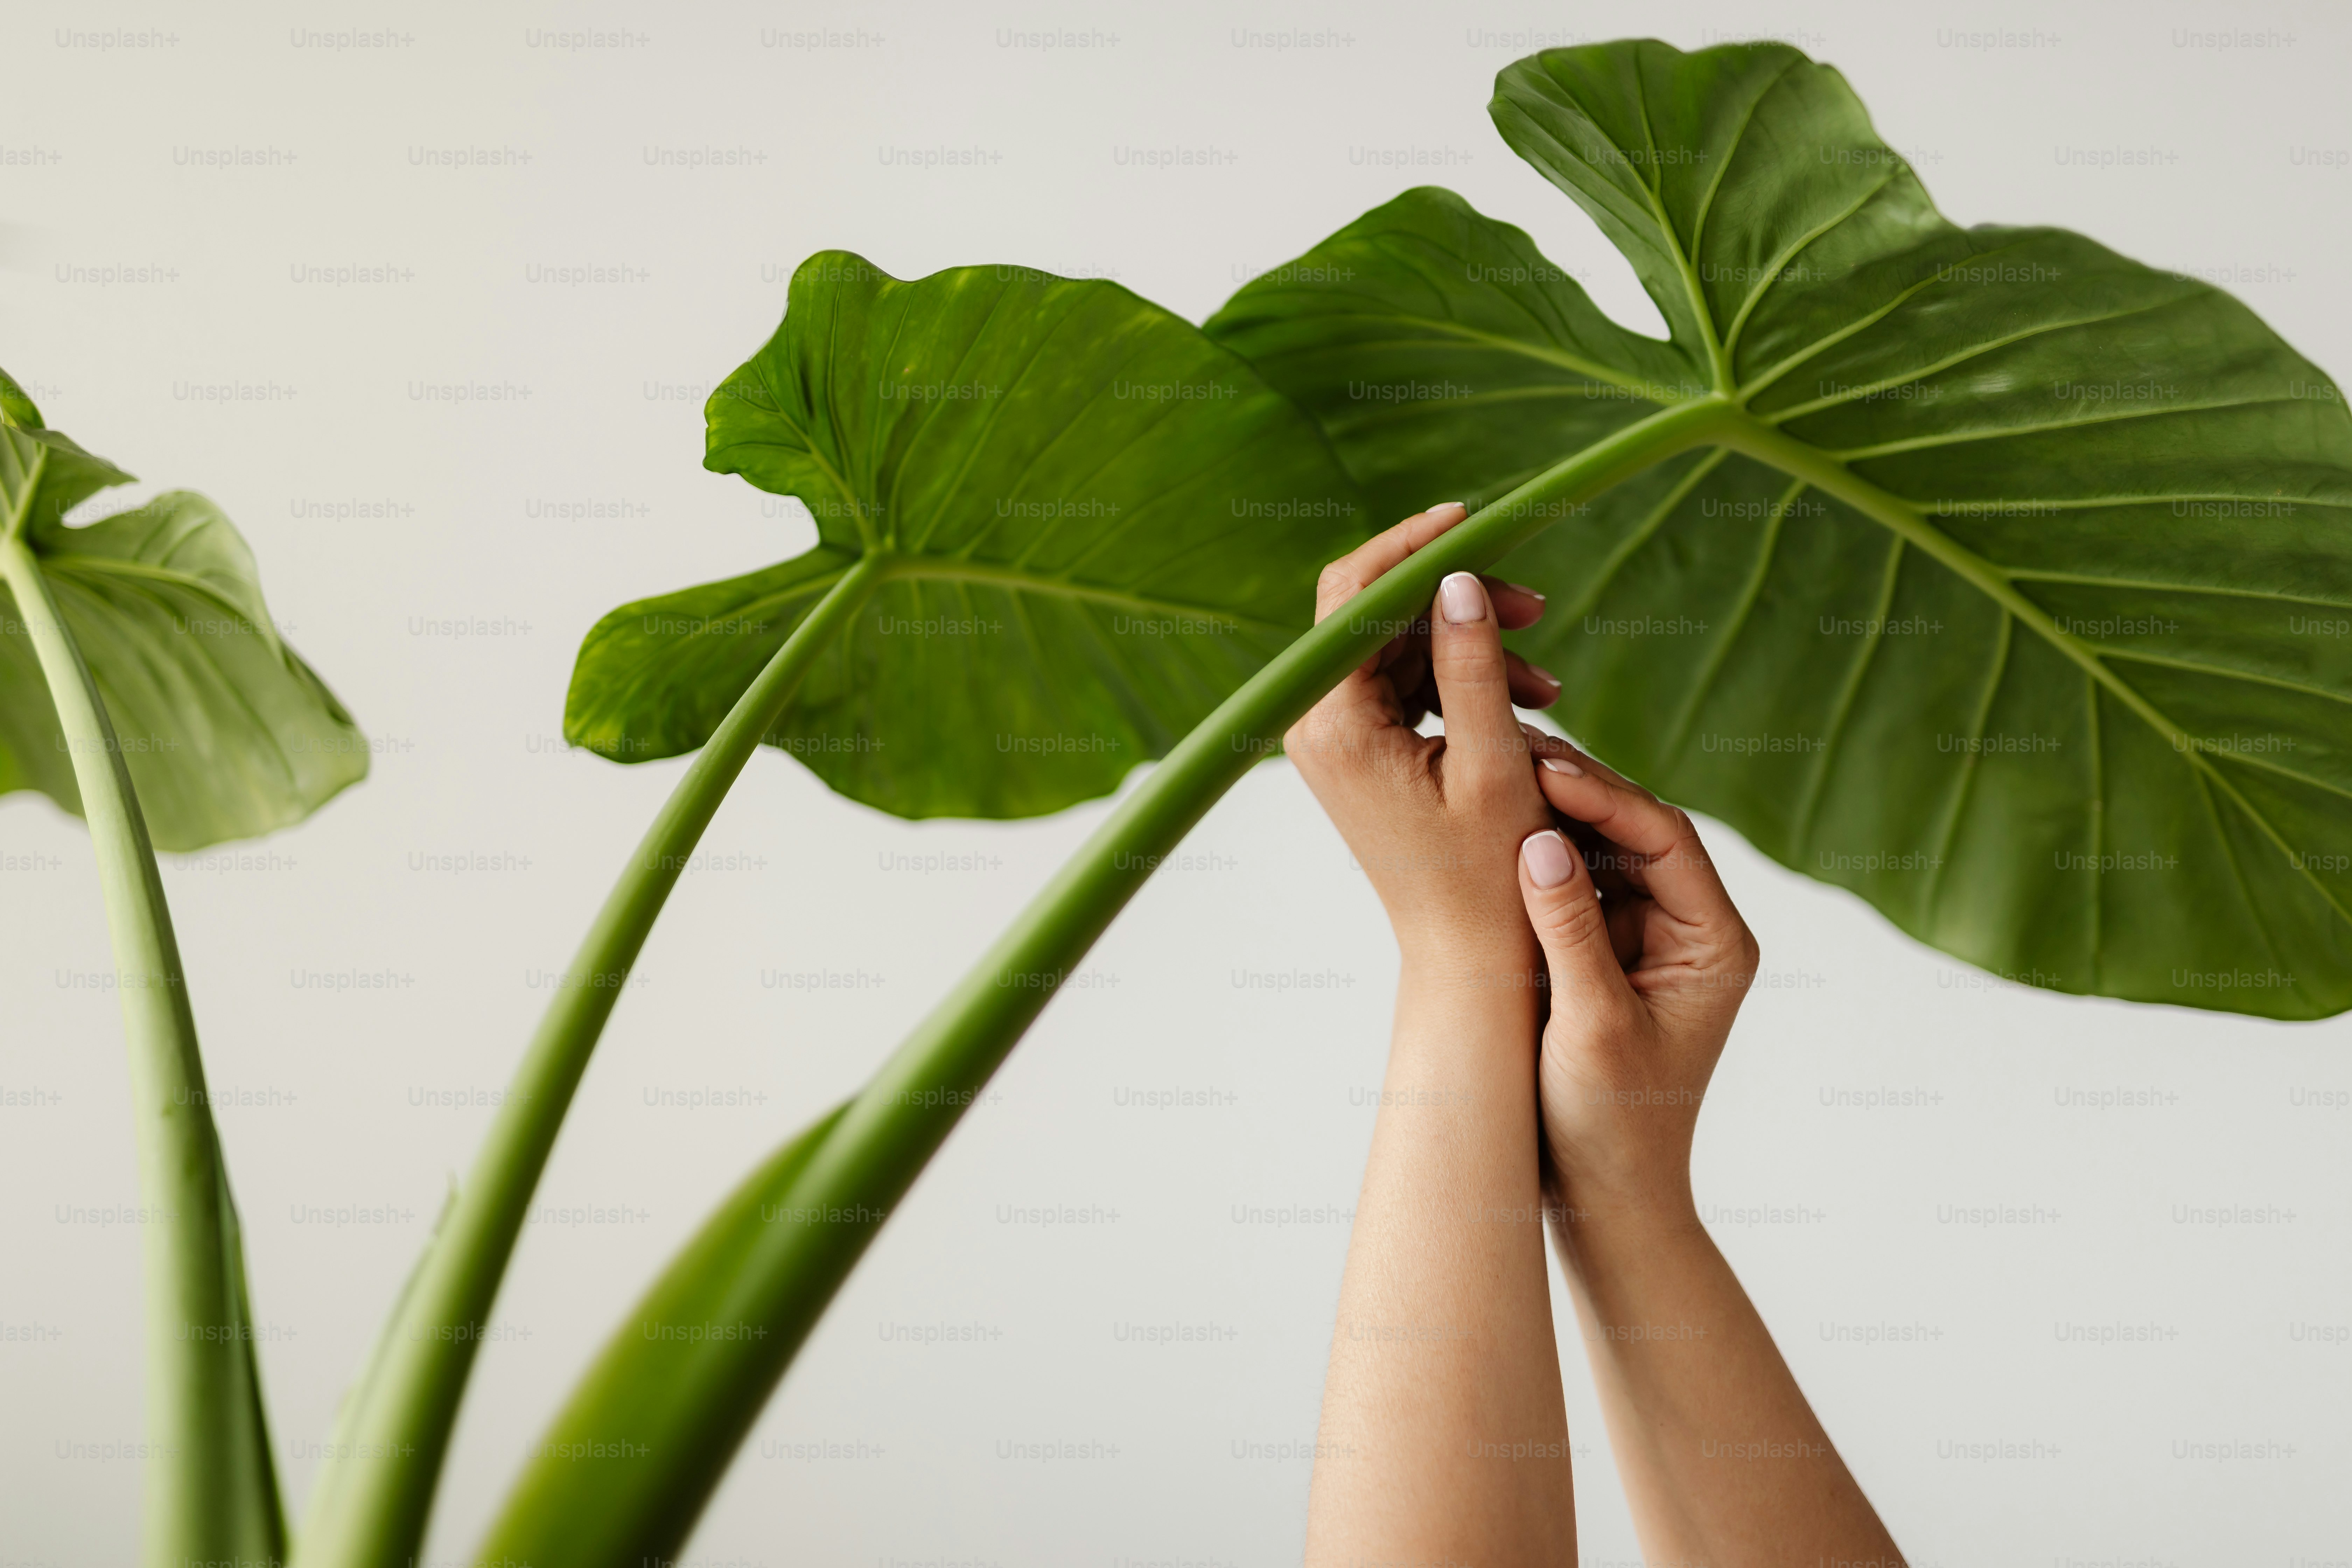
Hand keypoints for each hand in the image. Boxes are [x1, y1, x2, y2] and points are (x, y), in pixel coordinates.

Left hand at [1285, 503, 1563, 968]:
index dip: (1410, 546)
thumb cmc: (1488, 875)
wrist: (1469, 952)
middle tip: (1535, 606)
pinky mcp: (1362, 748)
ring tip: (1547, 676)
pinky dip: (1463, 679)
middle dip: (1455, 597)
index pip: (1352, 594)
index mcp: (1335, 724)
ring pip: (1398, 646)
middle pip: (1375, 613)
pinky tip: (1529, 696)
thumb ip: (1472, 667)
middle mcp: (1318, 723)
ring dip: (1471, 642)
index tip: (1472, 519)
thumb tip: (1457, 580)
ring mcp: (1337, 736)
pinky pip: (1407, 684)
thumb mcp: (1493, 763)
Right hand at [1513, 732, 1758, 1219]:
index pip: (1667, 839)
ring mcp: (1647, 938)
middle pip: (1637, 830)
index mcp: (1715, 943)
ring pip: (1603, 849)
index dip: (1605, 795)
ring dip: (1551, 815)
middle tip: (1507, 751)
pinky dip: (1537, 856)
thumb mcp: (1591, 1026)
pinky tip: (1490, 831)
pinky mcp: (1605, 951)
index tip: (1540, 769)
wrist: (1607, 1198)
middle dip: (1576, 791)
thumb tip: (1540, 842)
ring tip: (1491, 776)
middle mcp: (1689, 930)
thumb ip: (1570, 931)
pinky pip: (1575, 884)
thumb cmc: (1614, 1127)